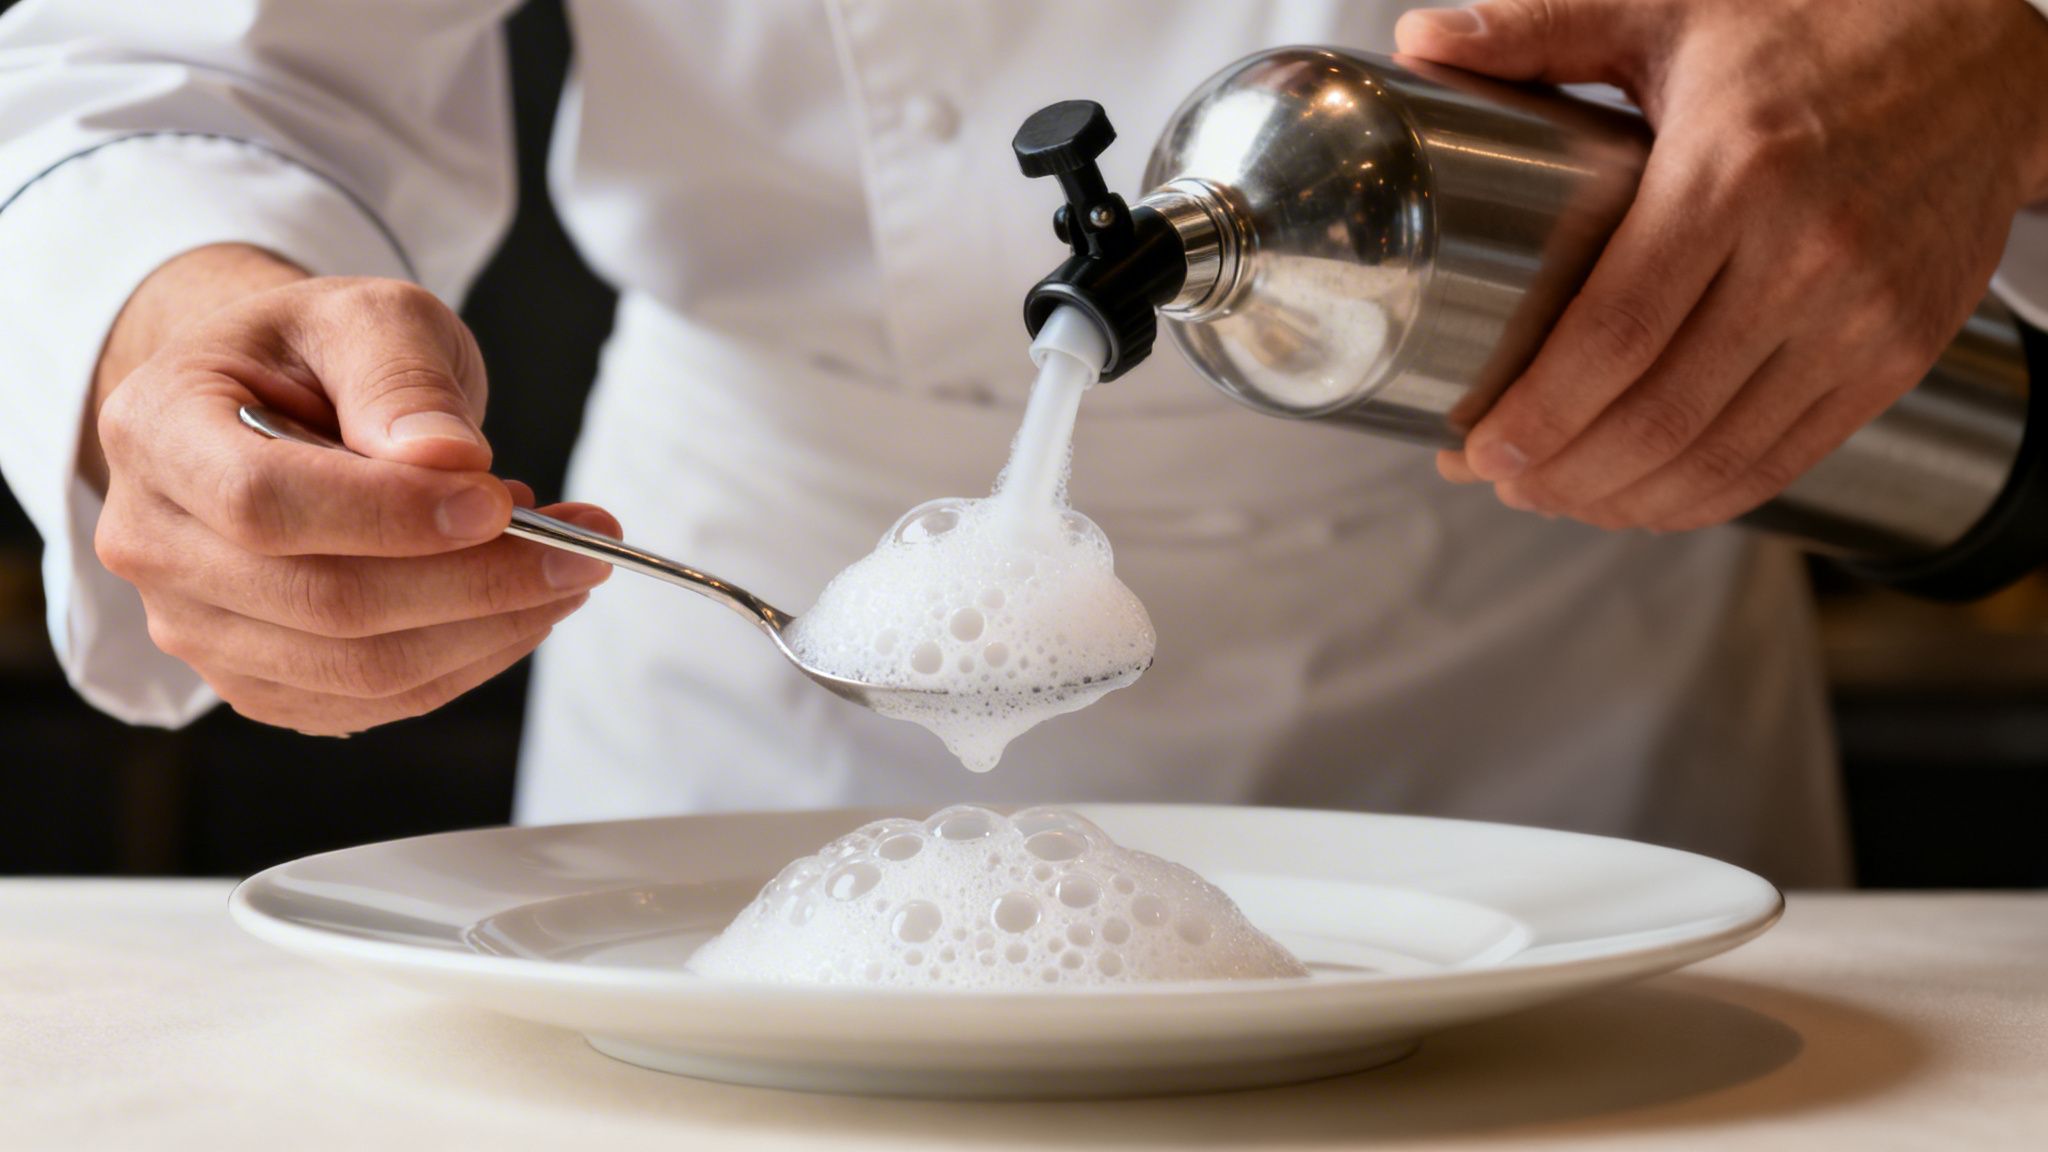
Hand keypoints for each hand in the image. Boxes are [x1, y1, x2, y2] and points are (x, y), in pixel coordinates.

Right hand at [90, 245, 615, 735]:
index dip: (392, 515)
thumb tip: (447, 460)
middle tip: (582, 546)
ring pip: (360, 669)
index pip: (264, 502)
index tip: (499, 502)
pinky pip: (376, 701)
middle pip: (324, 603)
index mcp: (156, 428)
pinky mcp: (257, 680)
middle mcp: (153, 542)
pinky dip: (469, 660)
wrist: (280, 400)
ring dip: (490, 628)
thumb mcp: (367, 317)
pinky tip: (520, 606)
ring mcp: (196, 626)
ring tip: (564, 566)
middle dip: (477, 582)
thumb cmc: (320, 355)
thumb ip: (402, 378)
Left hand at [1397, 0, 2047, 529]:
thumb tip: (1418, 42)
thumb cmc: (1820, 22)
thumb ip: (1541, 30)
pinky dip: (1703, 498)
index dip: (1538, 414)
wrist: (1986, 59)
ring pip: (1719, 457)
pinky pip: (1786, 460)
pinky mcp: (1899, 355)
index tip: (1477, 448)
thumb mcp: (1674, 6)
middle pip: (1658, 416)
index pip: (1615, 336)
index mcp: (1734, 174)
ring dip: (1620, 500)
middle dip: (1559, 472)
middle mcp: (1809, 256)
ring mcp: (1863, 318)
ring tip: (1551, 495)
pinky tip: (1641, 498)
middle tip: (1494, 476)